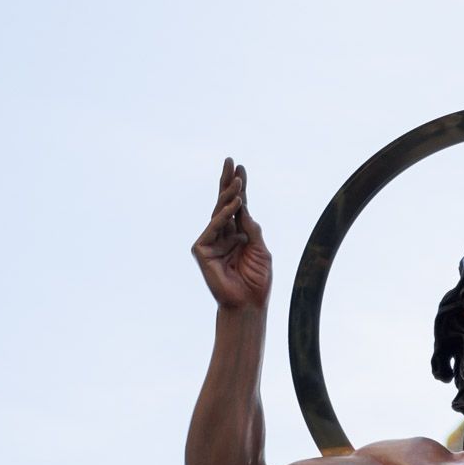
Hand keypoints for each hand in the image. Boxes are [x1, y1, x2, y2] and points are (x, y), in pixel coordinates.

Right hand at [192, 158, 271, 309]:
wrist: (249, 303)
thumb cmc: (257, 280)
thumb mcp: (261, 250)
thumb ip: (252, 229)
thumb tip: (245, 208)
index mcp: (238, 234)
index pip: (238, 207)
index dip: (240, 188)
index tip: (241, 169)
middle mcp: (223, 235)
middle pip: (224, 204)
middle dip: (228, 183)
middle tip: (231, 162)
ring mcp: (211, 241)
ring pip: (219, 213)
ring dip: (229, 195)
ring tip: (237, 180)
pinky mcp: (202, 249)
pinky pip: (214, 228)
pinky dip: (225, 215)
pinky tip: (235, 203)